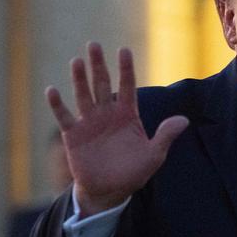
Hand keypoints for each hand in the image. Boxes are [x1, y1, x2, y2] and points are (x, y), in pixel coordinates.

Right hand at [46, 42, 188, 217]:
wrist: (110, 191)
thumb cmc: (134, 172)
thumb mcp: (154, 155)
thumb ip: (165, 136)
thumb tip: (184, 120)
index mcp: (128, 115)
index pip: (127, 86)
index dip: (125, 69)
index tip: (124, 50)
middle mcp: (108, 114)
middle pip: (102, 84)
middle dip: (98, 65)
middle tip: (94, 44)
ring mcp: (89, 122)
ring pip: (84, 95)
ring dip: (80, 78)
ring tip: (77, 61)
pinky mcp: (74, 135)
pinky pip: (65, 117)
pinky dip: (58, 105)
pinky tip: (52, 90)